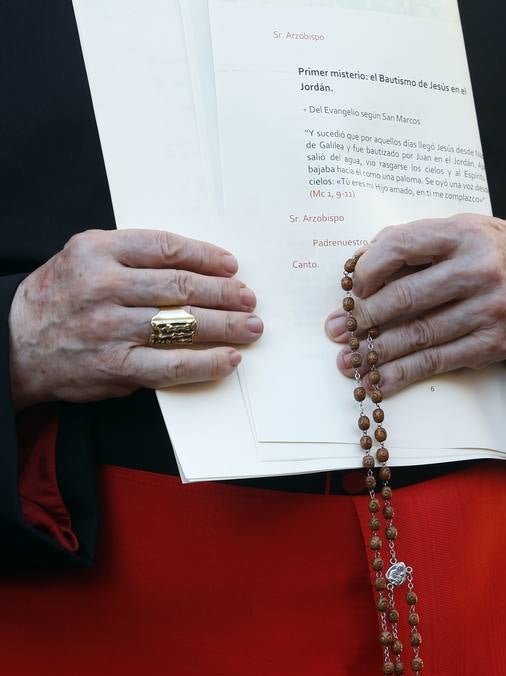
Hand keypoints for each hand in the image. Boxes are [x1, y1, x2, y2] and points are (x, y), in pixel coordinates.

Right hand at [8, 229, 262, 410]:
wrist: (16, 343)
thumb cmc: (58, 298)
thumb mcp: (82, 258)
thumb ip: (129, 255)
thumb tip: (192, 265)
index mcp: (97, 250)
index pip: (166, 248)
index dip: (206, 256)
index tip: (231, 265)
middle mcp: (105, 286)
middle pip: (182, 286)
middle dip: (225, 293)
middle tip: (249, 298)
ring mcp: (112, 328)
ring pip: (183, 324)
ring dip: (226, 326)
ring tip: (251, 327)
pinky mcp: (117, 365)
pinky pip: (172, 364)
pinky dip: (206, 363)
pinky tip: (228, 359)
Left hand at [325, 214, 505, 395]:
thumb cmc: (492, 253)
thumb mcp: (460, 231)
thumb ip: (414, 243)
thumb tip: (359, 267)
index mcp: (462, 234)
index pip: (402, 247)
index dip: (368, 269)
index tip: (352, 287)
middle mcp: (476, 271)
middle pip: (407, 297)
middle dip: (363, 317)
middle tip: (335, 330)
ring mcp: (486, 310)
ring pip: (418, 335)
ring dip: (375, 353)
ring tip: (346, 362)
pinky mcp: (489, 344)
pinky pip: (436, 362)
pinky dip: (401, 375)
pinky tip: (376, 382)